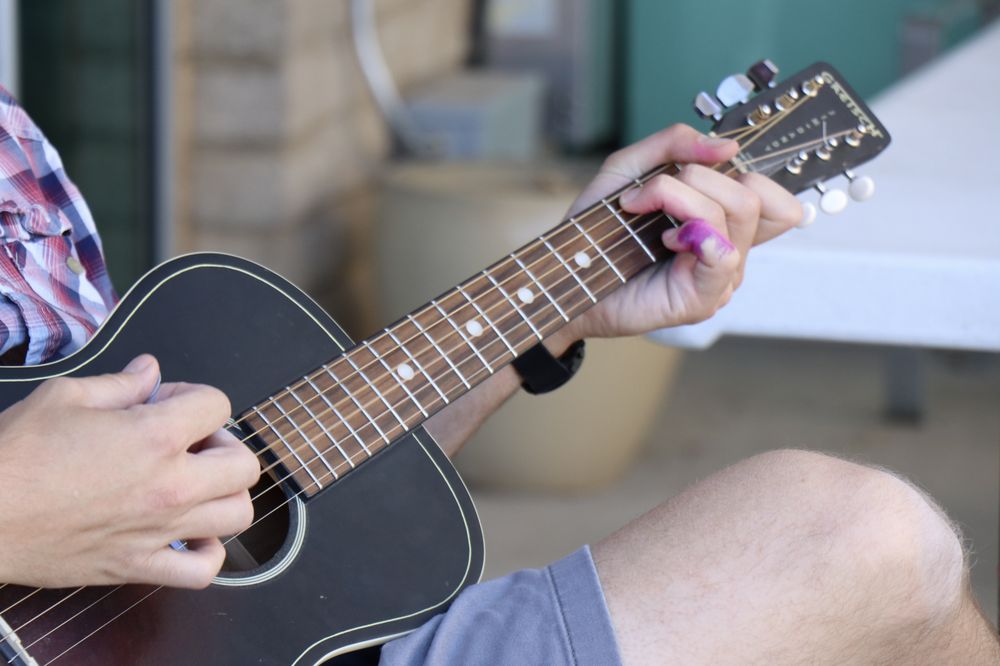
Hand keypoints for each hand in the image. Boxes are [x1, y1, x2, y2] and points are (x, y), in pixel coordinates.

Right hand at [0, 355, 260, 588]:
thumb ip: (120, 383)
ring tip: (196, 485)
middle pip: (245, 464)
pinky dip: (207, 554)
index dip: (195, 397)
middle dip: (224, 444)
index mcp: (156, 436)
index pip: (219, 405)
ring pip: (239, 515)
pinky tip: (189, 535)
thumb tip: (150, 371)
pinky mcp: (139, 566)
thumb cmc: (16, 455)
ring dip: (226, 495)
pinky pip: (203, 570)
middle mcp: (170, 485)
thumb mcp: (64, 398)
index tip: (167, 403)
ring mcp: (160, 530)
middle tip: (191, 443)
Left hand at [562, 124, 802, 339]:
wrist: (567, 274)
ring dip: (679, 197)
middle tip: (649, 192)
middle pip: (752, 196)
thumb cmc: (597, 231)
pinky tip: (664, 240)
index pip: (773, 196)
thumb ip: (675, 144)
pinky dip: (692, 230)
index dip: (746, 170)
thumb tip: (728, 145)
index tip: (694, 166)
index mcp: (719, 222)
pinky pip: (723, 254)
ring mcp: (719, 278)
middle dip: (697, 177)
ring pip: (736, 214)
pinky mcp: (702, 299)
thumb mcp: (629, 169)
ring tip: (641, 213)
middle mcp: (727, 250)